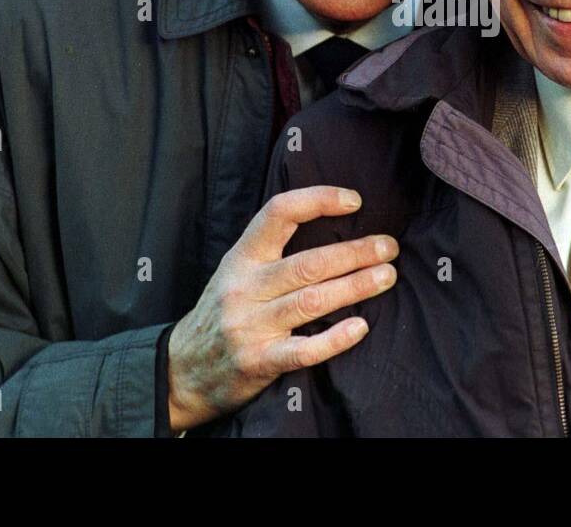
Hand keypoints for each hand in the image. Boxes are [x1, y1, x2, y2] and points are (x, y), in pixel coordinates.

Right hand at [166, 186, 397, 430]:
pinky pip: (303, 350)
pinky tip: (361, 327)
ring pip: (312, 301)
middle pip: (308, 263)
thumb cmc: (222, 313)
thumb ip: (274, 252)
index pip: (280, 213)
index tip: (355, 201)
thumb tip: (337, 227)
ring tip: (387, 277)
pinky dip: (335, 338)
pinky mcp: (259, 361)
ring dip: (355, 287)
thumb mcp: (236, 271)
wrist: (182, 370)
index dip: (318, 200)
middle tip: (389, 247)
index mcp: (242, 257)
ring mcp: (250, 325)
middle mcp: (245, 287)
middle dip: (355, 252)